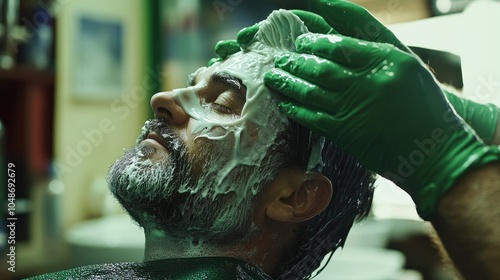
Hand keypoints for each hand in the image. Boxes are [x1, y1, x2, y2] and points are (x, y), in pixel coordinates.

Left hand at [264, 32, 499, 218]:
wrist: (436, 152)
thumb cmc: (425, 107)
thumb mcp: (407, 69)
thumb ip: (374, 52)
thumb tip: (339, 43)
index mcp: (386, 61)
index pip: (340, 45)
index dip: (316, 42)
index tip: (302, 41)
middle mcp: (369, 82)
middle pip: (321, 67)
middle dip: (296, 62)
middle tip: (281, 58)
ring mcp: (356, 109)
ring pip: (312, 92)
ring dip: (289, 83)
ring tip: (273, 76)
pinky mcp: (347, 134)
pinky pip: (313, 118)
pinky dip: (296, 109)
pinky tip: (284, 103)